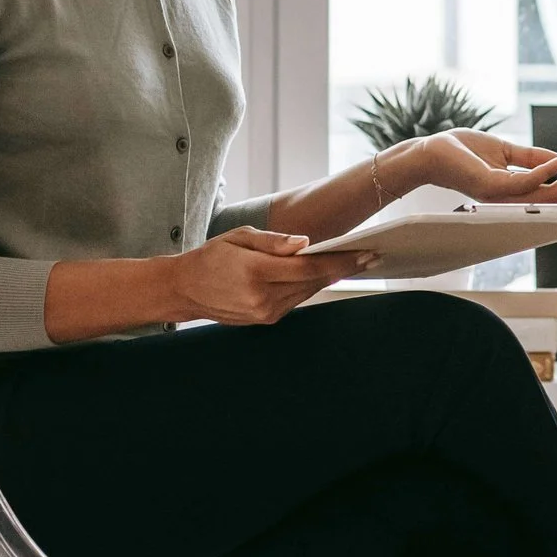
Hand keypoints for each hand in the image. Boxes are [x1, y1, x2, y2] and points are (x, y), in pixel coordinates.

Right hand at [169, 226, 372, 326]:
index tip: (365, 253)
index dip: (340, 261)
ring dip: (332, 278)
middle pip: (314, 282)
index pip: (309, 268)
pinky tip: (328, 274)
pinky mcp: (265, 319)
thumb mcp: (239, 237)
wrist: (184, 289)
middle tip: (373, 256)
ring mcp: (264, 312)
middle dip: (344, 269)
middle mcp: (262, 297)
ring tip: (358, 263)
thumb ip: (274, 242)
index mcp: (256, 273)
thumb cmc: (212, 256)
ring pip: (308, 292)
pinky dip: (312, 286)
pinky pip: (296, 299)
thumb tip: (306, 243)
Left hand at [402, 129, 556, 203]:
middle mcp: (512, 199)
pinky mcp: (492, 188)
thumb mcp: (506, 150)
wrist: (430, 152)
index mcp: (516, 192)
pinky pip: (527, 183)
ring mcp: (502, 197)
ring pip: (547, 195)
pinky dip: (548, 171)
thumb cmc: (462, 150)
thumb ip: (534, 157)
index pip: (554, 193)